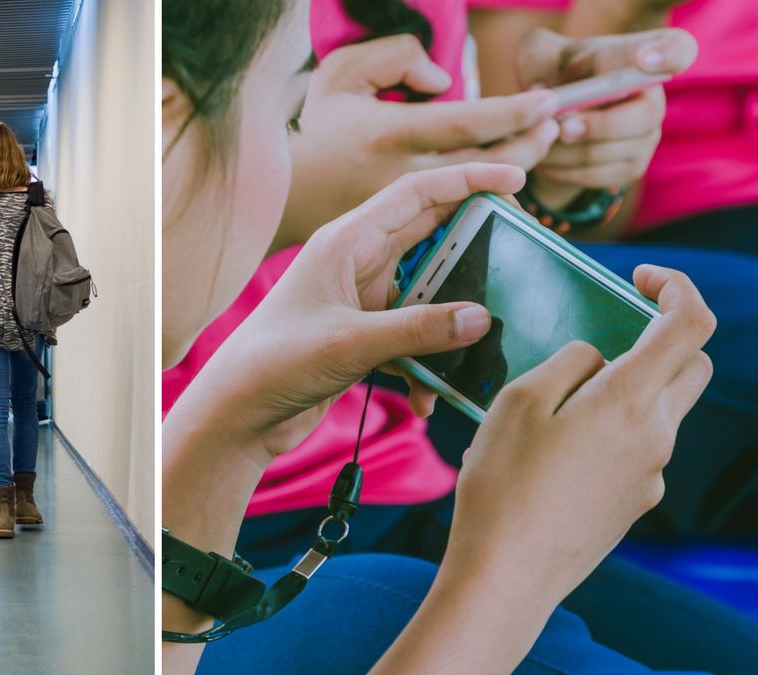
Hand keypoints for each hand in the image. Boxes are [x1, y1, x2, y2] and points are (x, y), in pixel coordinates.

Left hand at [183, 163, 525, 455]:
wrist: (237, 415)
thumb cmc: (274, 364)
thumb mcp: (350, 343)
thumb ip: (417, 329)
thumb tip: (481, 318)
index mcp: (345, 242)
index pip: (416, 194)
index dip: (467, 180)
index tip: (515, 177)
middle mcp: (354, 263)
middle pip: (428, 235)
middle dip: (474, 243)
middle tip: (521, 250)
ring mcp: (359, 300)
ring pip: (427, 293)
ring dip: (451, 321)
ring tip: (482, 341)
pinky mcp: (361, 336)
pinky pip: (411, 337)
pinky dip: (426, 363)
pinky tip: (426, 398)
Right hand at [278, 36, 559, 246]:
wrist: (280, 194)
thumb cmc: (314, 130)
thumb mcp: (340, 75)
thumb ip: (394, 59)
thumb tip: (443, 82)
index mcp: (388, 135)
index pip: (466, 124)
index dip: (512, 113)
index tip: (545, 102)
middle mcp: (398, 176)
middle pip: (483, 165)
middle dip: (527, 144)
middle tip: (553, 125)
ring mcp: (405, 210)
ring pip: (475, 194)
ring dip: (512, 170)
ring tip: (536, 146)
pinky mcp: (401, 233)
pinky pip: (454, 214)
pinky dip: (483, 196)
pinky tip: (502, 180)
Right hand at [445, 264, 714, 605]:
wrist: (508, 574)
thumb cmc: (504, 485)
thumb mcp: (519, 401)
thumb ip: (567, 363)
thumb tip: (594, 355)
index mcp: (630, 402)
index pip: (690, 325)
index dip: (676, 287)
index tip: (640, 278)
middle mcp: (657, 436)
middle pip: (691, 366)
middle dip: (660, 337)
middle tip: (606, 335)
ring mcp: (652, 474)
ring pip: (663, 408)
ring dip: (630, 387)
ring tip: (560, 402)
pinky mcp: (635, 502)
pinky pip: (639, 448)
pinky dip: (612, 430)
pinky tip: (556, 451)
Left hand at [516, 28, 697, 207]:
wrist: (557, 115)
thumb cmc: (555, 74)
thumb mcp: (543, 56)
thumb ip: (540, 60)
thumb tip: (540, 90)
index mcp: (642, 58)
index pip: (677, 49)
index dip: (667, 54)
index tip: (644, 59)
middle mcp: (655, 100)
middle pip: (641, 117)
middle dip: (599, 125)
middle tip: (563, 127)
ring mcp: (648, 137)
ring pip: (611, 151)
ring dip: (568, 152)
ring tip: (537, 143)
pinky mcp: (631, 168)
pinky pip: (599, 176)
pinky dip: (565, 171)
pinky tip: (544, 161)